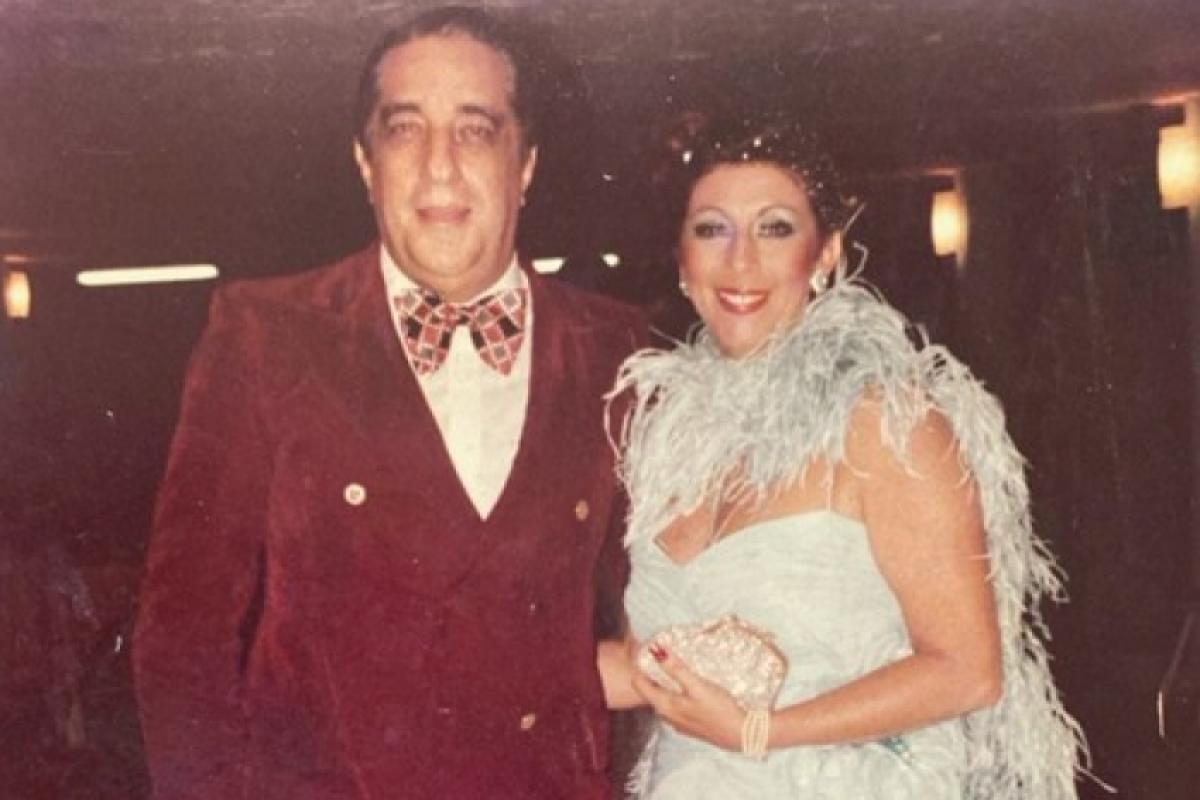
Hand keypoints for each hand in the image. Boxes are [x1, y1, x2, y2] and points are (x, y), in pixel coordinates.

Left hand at [631, 645, 748, 751]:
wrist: (742, 735)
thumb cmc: (719, 709)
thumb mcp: (697, 686)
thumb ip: (676, 669)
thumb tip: (657, 651)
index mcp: (664, 706)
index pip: (639, 684)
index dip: (640, 666)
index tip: (646, 651)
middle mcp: (667, 716)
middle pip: (649, 691)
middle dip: (651, 673)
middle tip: (658, 653)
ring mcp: (678, 723)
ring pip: (662, 699)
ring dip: (664, 683)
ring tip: (671, 666)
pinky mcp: (690, 725)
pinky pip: (674, 706)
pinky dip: (674, 693)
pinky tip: (686, 687)